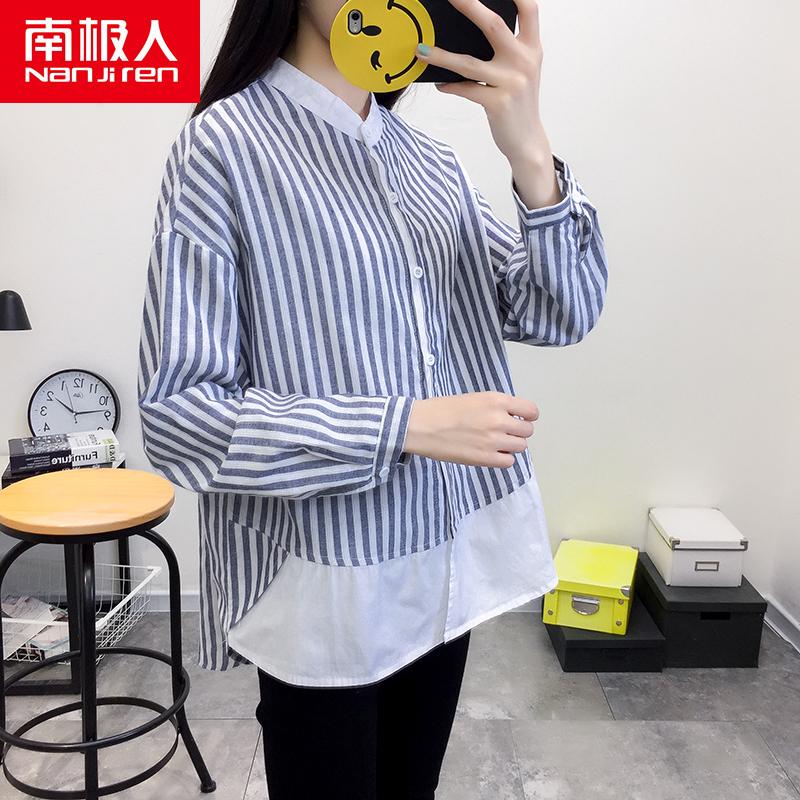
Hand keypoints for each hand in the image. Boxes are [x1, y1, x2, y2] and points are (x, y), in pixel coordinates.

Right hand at [402, 391, 538, 467]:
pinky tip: (489, 453)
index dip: (527, 416)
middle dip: (517, 432)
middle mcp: (499, 420)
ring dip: (510, 446)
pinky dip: (502, 458)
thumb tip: (511, 418)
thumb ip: (495, 407)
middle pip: (527, 431)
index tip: (519, 419)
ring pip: (520, 447)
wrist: (421, 426)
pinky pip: (508, 462)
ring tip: (494, 443)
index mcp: (496, 401)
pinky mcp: (485, 458)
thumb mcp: (474, 398)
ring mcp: (493, 440)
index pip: (531, 411)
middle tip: (503, 432)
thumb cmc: (442, 409)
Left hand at [414, 0, 547, 167]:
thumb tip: (474, 29)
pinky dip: (450, 86)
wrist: (527, 140)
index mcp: (532, 48)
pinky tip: (440, 84)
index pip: (529, 9)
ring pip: (469, 63)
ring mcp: (511, 83)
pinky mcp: (498, 103)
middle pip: (494, 25)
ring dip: (442, 56)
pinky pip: (466, 89)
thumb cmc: (518, 102)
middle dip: (469, 6)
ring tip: (421, 50)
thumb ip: (507, 48)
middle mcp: (524, 61)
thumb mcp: (521, 70)